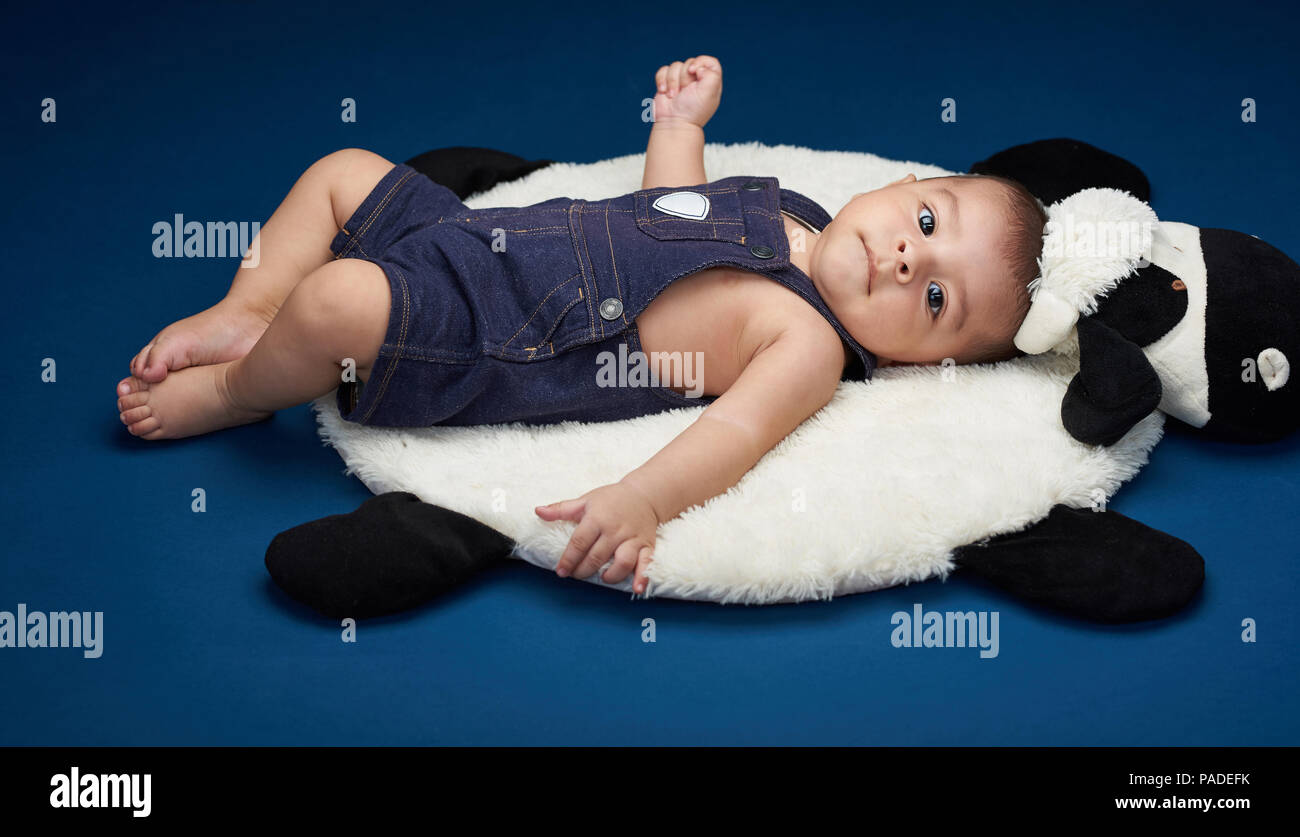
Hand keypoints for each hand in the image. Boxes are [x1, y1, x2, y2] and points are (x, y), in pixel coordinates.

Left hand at [535, 481, 659, 593]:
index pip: (579, 542)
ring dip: (611, 575)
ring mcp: (632, 538)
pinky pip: (646, 562)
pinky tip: (637, 589)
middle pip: (597, 556)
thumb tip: (538, 511)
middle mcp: (615, 530)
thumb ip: (561, 509)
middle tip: (576, 575)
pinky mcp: (647, 545)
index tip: (561, 571)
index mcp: (597, 518)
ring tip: (603, 578)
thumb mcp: (585, 500)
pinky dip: (642, 576)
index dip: (568, 559)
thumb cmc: (611, 499)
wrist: (644, 494)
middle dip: (584, 570)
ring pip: (622, 562)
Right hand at [652, 55, 721, 127]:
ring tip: (673, 96)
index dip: (701, 62)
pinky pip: (663, 70)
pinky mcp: (668, 83)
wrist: (673, 124)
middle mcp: (697, 80)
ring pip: (675, 66)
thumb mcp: (710, 92)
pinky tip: (664, 92)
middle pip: (690, 62)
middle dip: (685, 77)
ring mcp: (681, 81)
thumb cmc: (693, 111)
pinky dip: (662, 80)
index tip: (695, 72)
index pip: (710, 62)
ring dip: (672, 81)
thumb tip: (698, 68)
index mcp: (710, 82)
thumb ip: (712, 74)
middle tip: (685, 92)